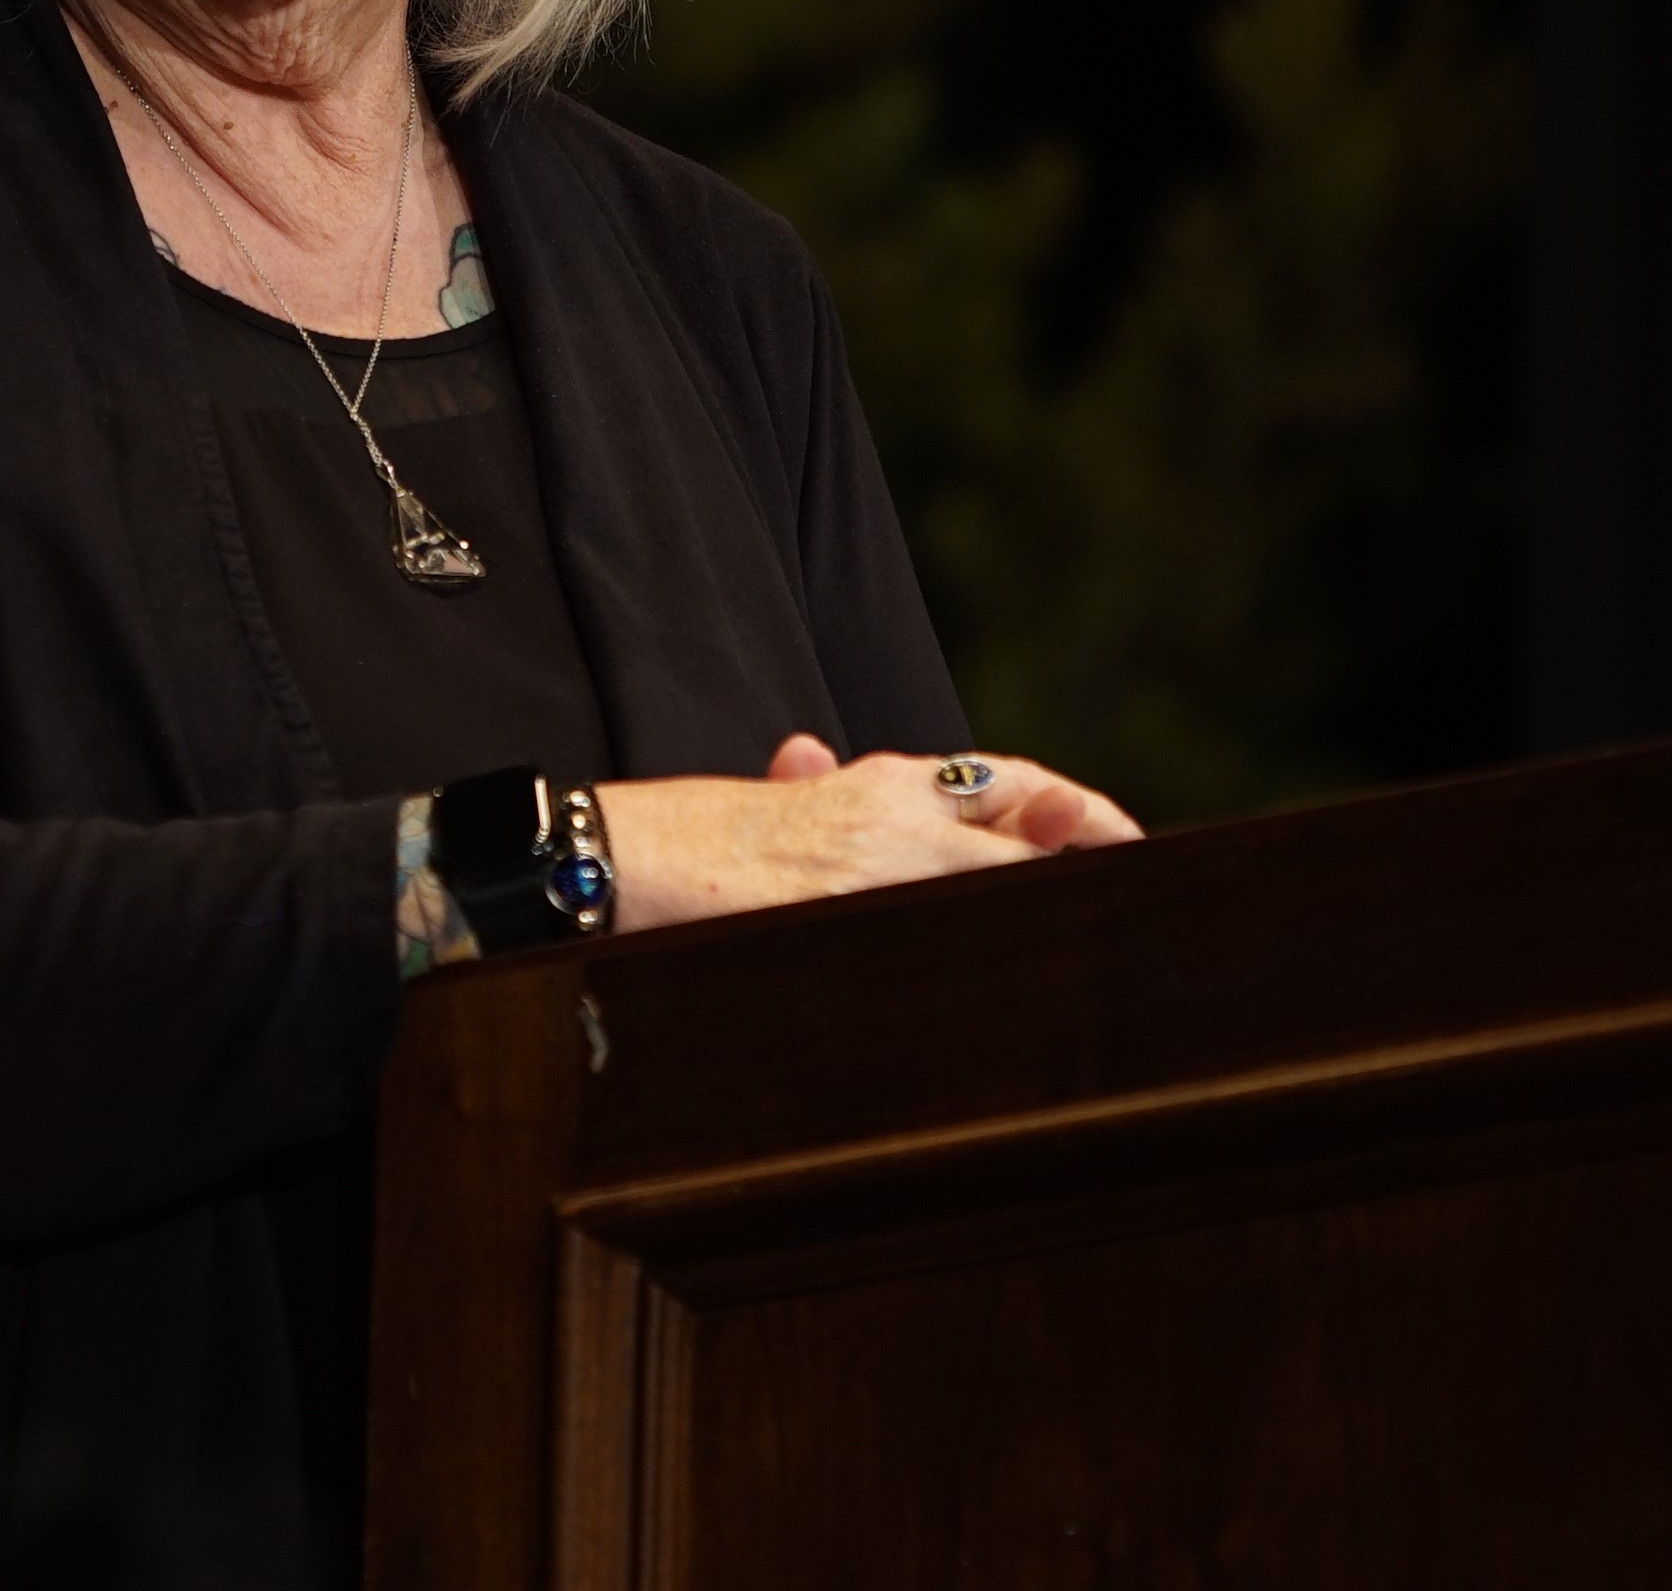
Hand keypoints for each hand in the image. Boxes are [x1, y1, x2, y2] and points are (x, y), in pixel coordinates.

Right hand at [597, 736, 1141, 932]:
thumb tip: (810, 752)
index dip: (1076, 815)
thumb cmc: (681, 839)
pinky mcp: (846, 923)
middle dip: (1092, 864)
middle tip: (1156, 906)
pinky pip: (940, 952)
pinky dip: (986, 977)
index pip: (1007, 784)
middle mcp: (894, 820)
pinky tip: (1028, 1018)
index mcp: (878, 786)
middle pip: (1030, 837)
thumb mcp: (766, 804)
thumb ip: (813, 788)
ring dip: (1054, 920)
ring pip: (1002, 893)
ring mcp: (875, 874)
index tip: (1121, 842)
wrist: (615, 857)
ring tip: (1120, 961)